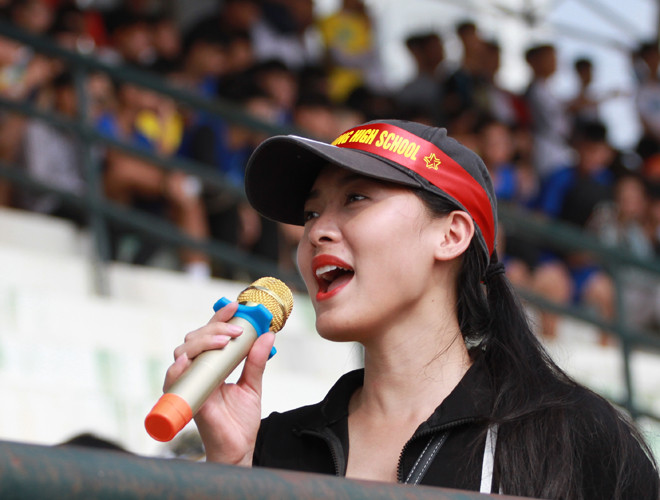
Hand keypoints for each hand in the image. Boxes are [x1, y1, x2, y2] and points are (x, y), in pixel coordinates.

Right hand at [163, 301, 274, 464]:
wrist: (238, 449)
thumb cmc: (240, 421)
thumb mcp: (253, 385)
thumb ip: (256, 361)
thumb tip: (267, 335)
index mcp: (212, 365)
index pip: (210, 335)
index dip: (219, 319)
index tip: (235, 306)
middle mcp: (198, 371)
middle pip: (194, 339)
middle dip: (215, 328)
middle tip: (237, 330)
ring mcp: (190, 384)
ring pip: (183, 353)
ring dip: (202, 342)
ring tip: (224, 341)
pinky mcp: (186, 399)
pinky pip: (173, 382)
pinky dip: (178, 369)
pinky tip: (188, 360)